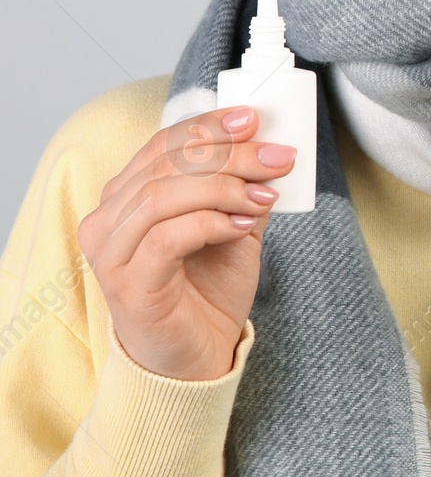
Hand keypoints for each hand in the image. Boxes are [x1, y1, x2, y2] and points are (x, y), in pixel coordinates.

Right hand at [77, 106, 295, 380]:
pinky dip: (210, 222)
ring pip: (162, 195)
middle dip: (230, 154)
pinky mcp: (128, 285)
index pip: (163, 144)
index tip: (253, 119)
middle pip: (166, 164)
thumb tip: (271, 150)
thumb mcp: (235, 227)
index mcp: (127, 197)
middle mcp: (108, 220)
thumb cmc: (208, 290)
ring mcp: (112, 253)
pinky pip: (166, 237)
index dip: (208, 126)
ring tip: (263, 196)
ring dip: (223, 187)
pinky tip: (242, 226)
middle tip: (277, 159)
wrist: (197, 357)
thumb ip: (244, 189)